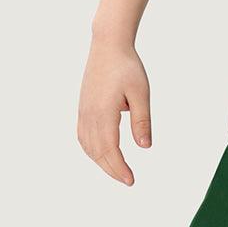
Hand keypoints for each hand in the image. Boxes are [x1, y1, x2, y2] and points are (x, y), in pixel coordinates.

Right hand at [77, 37, 151, 184]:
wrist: (108, 46)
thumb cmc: (127, 67)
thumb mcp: (141, 93)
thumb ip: (142, 120)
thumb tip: (145, 147)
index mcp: (103, 113)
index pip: (110, 150)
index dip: (119, 168)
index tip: (131, 180)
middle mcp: (89, 115)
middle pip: (97, 152)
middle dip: (112, 169)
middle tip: (128, 180)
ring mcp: (83, 111)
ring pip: (87, 146)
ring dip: (100, 161)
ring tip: (117, 170)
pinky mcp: (82, 108)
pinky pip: (83, 136)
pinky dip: (91, 150)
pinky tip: (101, 153)